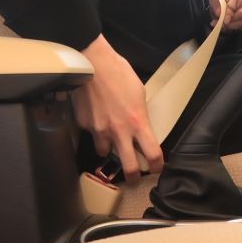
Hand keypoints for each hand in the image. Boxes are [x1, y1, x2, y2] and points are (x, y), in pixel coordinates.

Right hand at [73, 35, 163, 183]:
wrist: (91, 64)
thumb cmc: (118, 73)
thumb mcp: (138, 92)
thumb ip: (139, 114)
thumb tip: (138, 124)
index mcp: (138, 122)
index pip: (152, 154)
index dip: (157, 165)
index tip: (157, 168)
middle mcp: (119, 132)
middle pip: (129, 167)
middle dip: (133, 177)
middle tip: (134, 178)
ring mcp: (99, 130)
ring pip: (105, 151)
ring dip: (109, 147)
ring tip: (110, 136)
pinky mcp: (84, 125)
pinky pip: (91, 133)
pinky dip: (95, 129)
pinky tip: (95, 114)